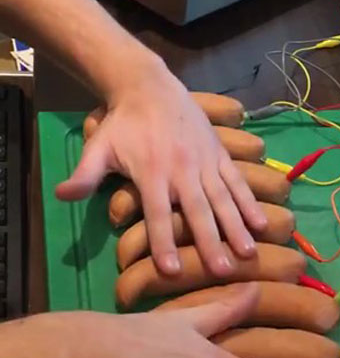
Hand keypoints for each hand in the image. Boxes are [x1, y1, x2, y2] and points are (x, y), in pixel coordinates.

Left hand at [55, 57, 267, 276]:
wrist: (150, 85)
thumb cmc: (123, 123)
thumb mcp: (99, 147)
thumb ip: (84, 174)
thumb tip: (61, 196)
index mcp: (151, 172)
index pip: (157, 214)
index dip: (163, 242)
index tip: (171, 271)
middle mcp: (182, 170)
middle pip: (197, 211)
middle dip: (211, 242)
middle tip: (222, 271)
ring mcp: (205, 162)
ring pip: (223, 199)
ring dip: (236, 227)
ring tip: (248, 253)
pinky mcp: (220, 155)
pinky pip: (237, 182)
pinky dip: (250, 203)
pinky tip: (261, 224)